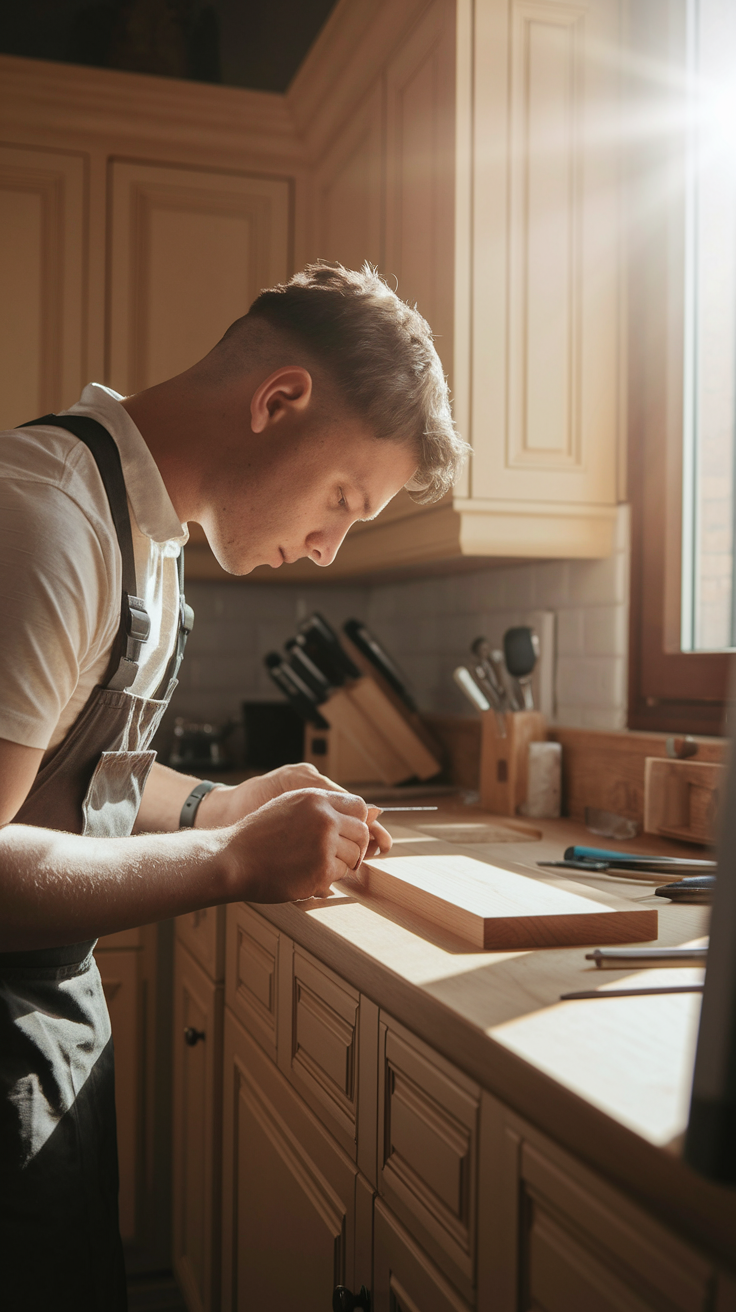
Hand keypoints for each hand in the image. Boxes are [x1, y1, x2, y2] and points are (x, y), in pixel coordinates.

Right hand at [225, 788, 374, 901]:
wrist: (233, 859)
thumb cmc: (259, 836)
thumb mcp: (289, 806)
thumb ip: (322, 808)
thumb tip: (367, 814)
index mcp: (316, 798)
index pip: (359, 806)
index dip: (357, 822)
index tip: (349, 835)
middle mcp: (324, 817)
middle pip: (362, 832)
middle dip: (355, 846)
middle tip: (338, 857)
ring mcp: (324, 843)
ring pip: (355, 856)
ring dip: (341, 864)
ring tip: (315, 865)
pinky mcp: (321, 869)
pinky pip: (340, 874)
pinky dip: (327, 878)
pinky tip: (306, 874)